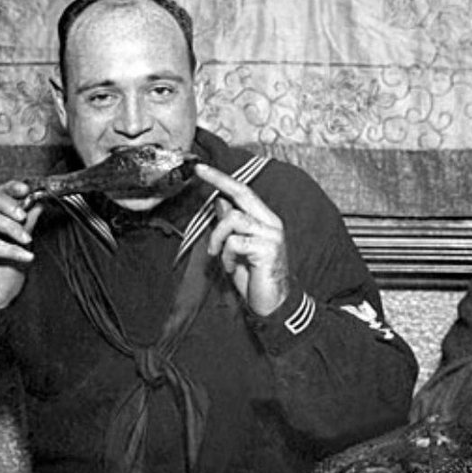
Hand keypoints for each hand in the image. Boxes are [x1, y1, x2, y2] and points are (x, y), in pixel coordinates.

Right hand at [0, 181, 41, 310]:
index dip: (10, 188)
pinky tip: (25, 256)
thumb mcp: (22, 246)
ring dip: (10, 227)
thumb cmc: (2, 274)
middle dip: (7, 202)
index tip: (27, 188)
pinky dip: (10, 249)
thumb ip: (27, 225)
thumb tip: (37, 205)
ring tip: (27, 240)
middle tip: (24, 215)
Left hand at [195, 164, 289, 315]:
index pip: (243, 192)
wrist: (272, 304)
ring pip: (233, 219)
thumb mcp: (235, 248)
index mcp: (264, 220)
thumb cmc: (254, 277)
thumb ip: (230, 225)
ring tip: (218, 256)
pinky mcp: (268, 249)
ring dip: (217, 238)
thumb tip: (219, 201)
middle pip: (242, 193)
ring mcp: (271, 235)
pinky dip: (226, 256)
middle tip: (198, 171)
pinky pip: (235, 242)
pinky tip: (232, 267)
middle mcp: (271, 223)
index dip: (222, 178)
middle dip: (218, 179)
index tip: (201, 168)